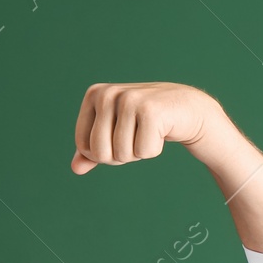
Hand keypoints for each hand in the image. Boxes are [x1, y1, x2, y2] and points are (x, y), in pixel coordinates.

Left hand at [70, 82, 223, 174]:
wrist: (186, 109)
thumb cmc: (145, 123)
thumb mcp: (114, 134)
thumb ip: (91, 151)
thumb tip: (75, 169)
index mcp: (94, 95)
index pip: (84, 146)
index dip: (103, 154)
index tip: (121, 135)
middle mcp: (108, 94)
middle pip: (100, 153)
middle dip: (120, 156)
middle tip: (137, 136)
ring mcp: (129, 100)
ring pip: (122, 154)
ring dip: (138, 152)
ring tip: (150, 131)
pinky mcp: (150, 110)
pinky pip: (143, 152)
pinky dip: (153, 149)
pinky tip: (161, 131)